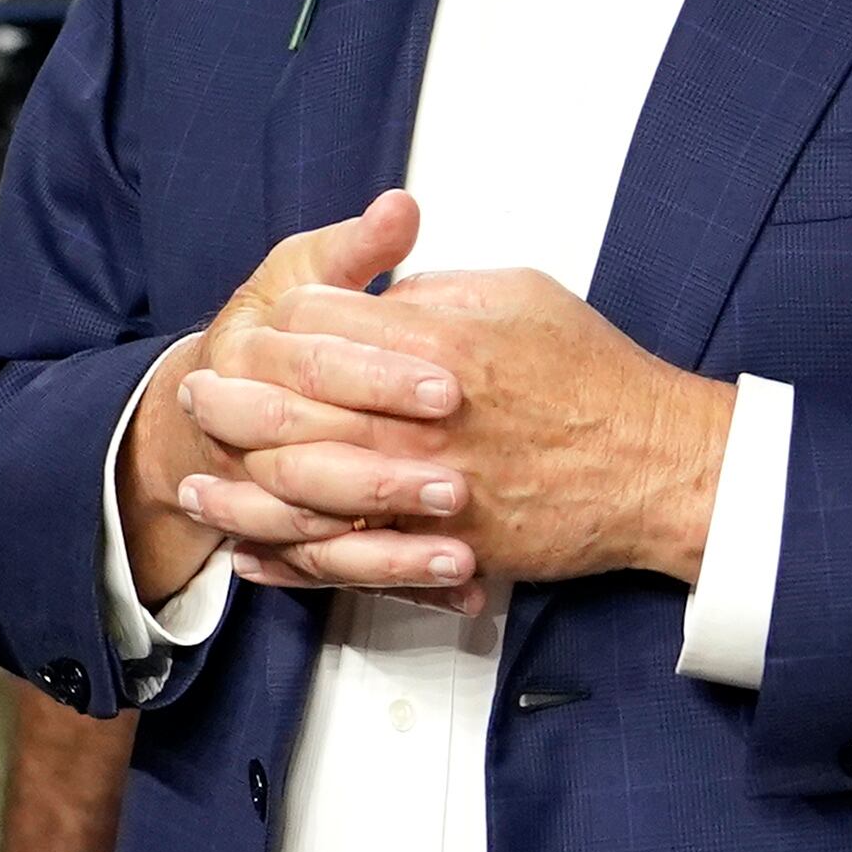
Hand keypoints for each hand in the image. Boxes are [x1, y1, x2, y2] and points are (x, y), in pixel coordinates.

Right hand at [116, 192, 422, 605]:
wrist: (198, 403)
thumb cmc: (272, 332)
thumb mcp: (303, 272)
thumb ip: (354, 249)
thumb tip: (400, 208)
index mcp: (247, 353)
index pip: (315, 365)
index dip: (381, 377)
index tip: (451, 388)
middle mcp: (242, 431)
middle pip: (310, 464)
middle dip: (387, 479)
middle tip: (462, 485)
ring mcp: (258, 493)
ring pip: (316, 536)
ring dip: (392, 552)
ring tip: (463, 555)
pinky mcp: (283, 537)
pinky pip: (331, 575)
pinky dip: (393, 584)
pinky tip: (457, 588)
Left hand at [189, 265, 733, 599]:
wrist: (656, 463)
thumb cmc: (596, 374)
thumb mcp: (518, 293)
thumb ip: (437, 291)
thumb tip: (382, 295)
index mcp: (435, 341)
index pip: (319, 321)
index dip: (279, 319)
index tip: (258, 323)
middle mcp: (420, 416)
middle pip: (292, 402)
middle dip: (233, 398)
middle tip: (195, 396)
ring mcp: (429, 487)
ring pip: (305, 488)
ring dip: (242, 487)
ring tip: (198, 483)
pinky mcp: (444, 545)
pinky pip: (349, 558)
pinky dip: (293, 560)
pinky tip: (254, 554)